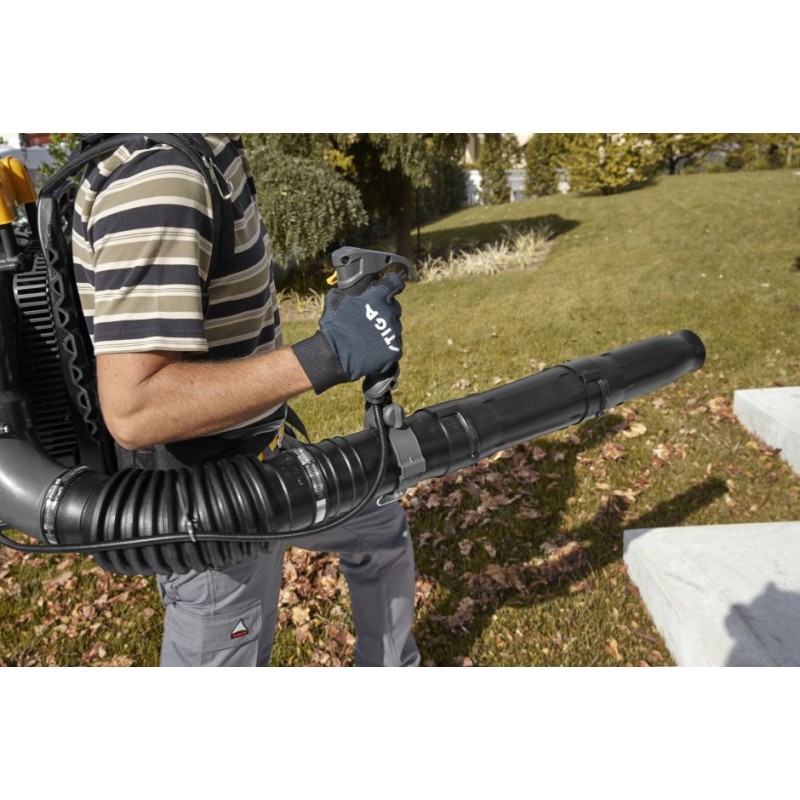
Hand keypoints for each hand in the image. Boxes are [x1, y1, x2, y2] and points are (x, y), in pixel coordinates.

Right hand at [292, 273, 404, 393]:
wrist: (335, 355)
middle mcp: (390, 313)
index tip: (389, 287)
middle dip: (385, 311)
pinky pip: (394, 345)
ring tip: (369, 338)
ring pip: (395, 328)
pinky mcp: (395, 350)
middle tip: (370, 320)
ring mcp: (394, 333)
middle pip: (394, 308)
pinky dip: (386, 347)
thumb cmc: (334, 327)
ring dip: (386, 330)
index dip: (391, 284)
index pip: (394, 282)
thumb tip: (347, 289)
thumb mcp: (336, 301)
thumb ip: (347, 292)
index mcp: (377, 298)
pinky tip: (373, 349)